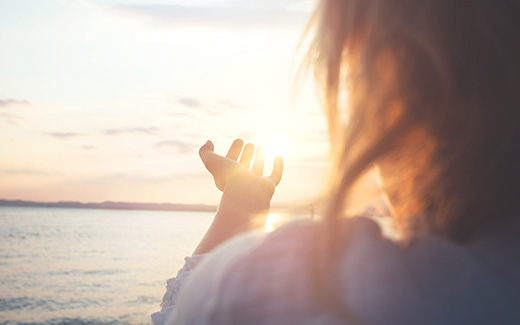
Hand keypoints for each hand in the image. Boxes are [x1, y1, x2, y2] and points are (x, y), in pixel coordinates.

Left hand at [193, 139, 282, 253]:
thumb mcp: (211, 161)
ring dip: (259, 158)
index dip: (234, 151)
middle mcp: (242, 182)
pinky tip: (278, 155)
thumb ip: (205, 151)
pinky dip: (278, 166)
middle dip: (247, 154)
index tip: (239, 140)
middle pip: (244, 167)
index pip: (231, 163)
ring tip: (261, 146)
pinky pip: (275, 176)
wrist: (245, 194)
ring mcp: (256, 185)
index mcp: (227, 178)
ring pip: (257, 170)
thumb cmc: (228, 178)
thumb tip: (209, 142)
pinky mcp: (268, 187)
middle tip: (250, 144)